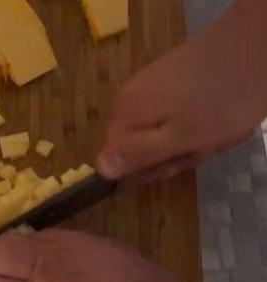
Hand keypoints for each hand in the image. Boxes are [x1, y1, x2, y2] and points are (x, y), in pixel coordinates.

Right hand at [97, 1, 266, 180]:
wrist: (255, 44)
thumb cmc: (221, 100)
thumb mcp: (182, 137)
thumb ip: (139, 154)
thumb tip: (99, 168)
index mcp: (127, 113)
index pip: (117, 158)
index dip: (147, 168)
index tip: (177, 163)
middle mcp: (130, 97)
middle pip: (139, 143)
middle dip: (171, 152)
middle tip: (201, 146)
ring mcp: (150, 85)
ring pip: (159, 129)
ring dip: (187, 138)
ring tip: (213, 131)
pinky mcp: (171, 78)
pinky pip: (172, 113)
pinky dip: (194, 121)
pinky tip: (214, 117)